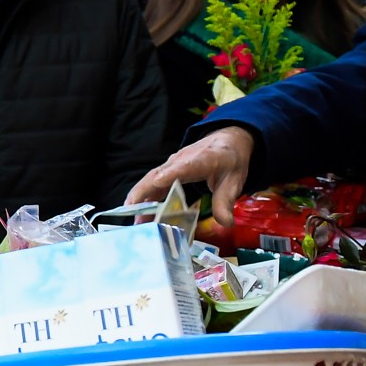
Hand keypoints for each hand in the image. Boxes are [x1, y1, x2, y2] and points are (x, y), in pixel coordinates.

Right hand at [126, 127, 255, 224]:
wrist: (226, 141)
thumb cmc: (230, 160)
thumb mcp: (235, 181)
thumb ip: (226, 201)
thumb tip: (225, 223)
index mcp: (202, 159)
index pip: (184, 166)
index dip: (170, 174)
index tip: (157, 182)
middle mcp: (181, 160)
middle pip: (157, 174)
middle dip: (143, 192)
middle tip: (130, 211)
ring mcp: (171, 165)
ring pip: (151, 181)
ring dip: (140, 199)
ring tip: (133, 220)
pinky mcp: (168, 172)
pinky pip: (153, 185)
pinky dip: (145, 200)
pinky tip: (140, 215)